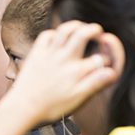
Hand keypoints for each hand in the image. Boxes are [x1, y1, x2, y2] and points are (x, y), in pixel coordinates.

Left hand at [4, 21, 119, 125]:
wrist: (22, 109)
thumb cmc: (51, 108)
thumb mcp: (77, 100)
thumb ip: (95, 84)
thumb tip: (111, 71)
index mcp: (78, 72)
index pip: (101, 59)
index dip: (110, 57)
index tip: (108, 59)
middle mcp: (65, 59)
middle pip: (83, 34)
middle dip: (94, 30)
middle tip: (98, 32)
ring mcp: (50, 54)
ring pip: (65, 30)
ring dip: (76, 25)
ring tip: (81, 28)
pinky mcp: (36, 53)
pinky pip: (47, 35)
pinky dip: (55, 33)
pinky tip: (59, 38)